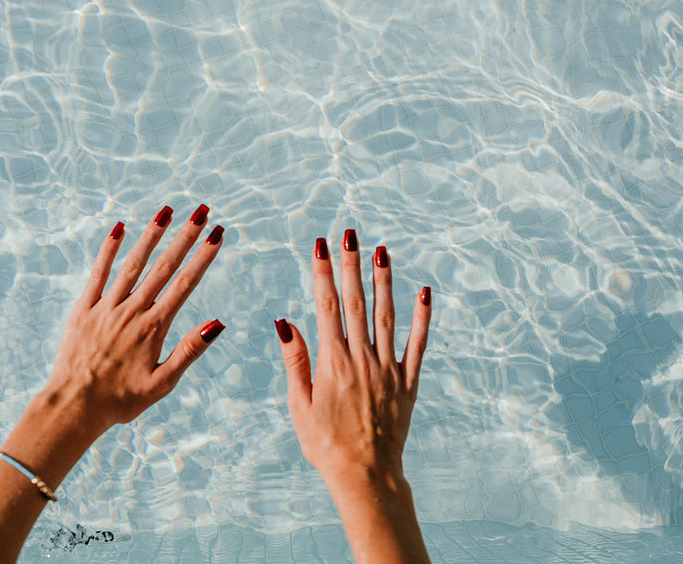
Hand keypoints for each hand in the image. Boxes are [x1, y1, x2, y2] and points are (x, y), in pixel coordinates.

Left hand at [0, 205, 225, 563]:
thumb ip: (189, 351)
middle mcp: (132, 310)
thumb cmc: (120, 401)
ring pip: (133, 262)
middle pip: (164, 265)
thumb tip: (217, 323)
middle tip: (202, 211)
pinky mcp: (85, 308)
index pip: (186, 283)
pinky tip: (118, 228)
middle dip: (185, 236)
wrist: (74, 406)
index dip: (204, 256)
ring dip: (152, 234)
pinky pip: (98, 272)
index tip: (218, 234)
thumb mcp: (162, 384)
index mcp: (154, 327)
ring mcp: (107, 306)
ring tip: (167, 210)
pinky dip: (109, 249)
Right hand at [276, 230, 431, 492]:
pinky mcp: (408, 383)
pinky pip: (418, 344)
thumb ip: (295, 362)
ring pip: (387, 315)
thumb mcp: (299, 405)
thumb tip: (286, 323)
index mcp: (331, 362)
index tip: (320, 245)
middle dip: (351, 265)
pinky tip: (424, 292)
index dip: (323, 272)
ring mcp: (388, 369)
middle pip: (356, 302)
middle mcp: (362, 358)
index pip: (325, 305)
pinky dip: (422, 317)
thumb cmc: (325, 445)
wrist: (365, 476)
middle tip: (350, 234)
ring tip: (381, 251)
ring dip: (384, 280)